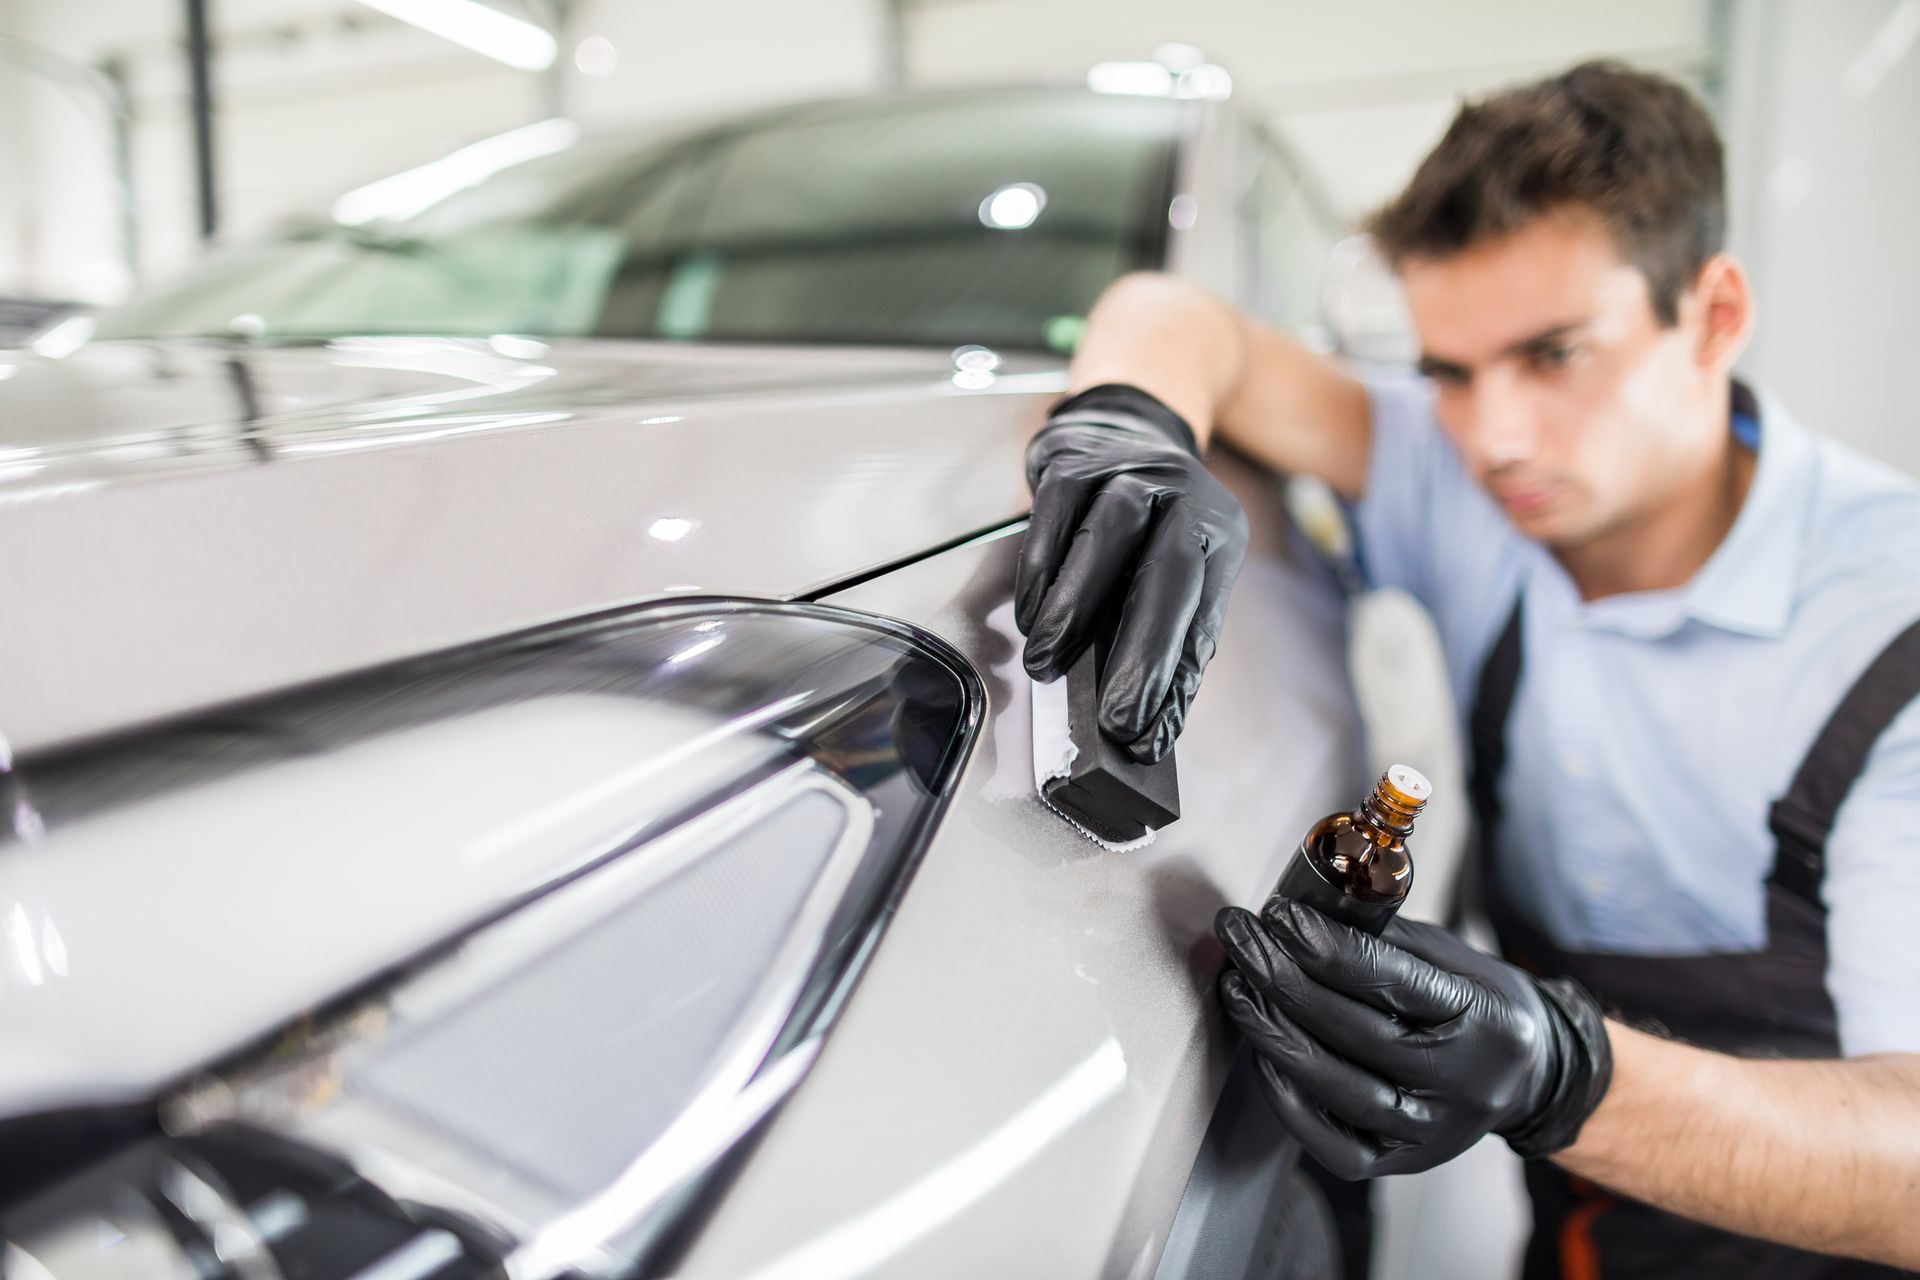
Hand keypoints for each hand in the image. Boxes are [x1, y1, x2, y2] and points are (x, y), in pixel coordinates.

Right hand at [1015, 384, 1248, 762]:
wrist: (1125, 429)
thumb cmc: (1151, 521)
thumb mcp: (1180, 571)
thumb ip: (1171, 639)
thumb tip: (1154, 723)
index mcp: (1215, 534)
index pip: (1199, 615)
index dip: (1172, 680)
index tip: (1144, 734)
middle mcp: (1182, 497)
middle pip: (1165, 575)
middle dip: (1138, 654)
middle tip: (1111, 716)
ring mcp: (1128, 473)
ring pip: (1103, 540)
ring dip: (1071, 611)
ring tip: (1047, 663)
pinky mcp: (1074, 463)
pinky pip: (1052, 517)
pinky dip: (1038, 571)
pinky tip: (1029, 612)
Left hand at [1214, 900, 1612, 1177]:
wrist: (1530, 1078)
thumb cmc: (1481, 1006)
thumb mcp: (1452, 958)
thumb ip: (1384, 940)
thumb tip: (1304, 914)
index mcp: (1482, 1019)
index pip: (1390, 981)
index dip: (1325, 947)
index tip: (1279, 915)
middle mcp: (1461, 1082)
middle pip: (1355, 1030)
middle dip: (1284, 978)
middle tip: (1242, 939)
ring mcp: (1432, 1130)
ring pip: (1339, 1088)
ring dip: (1275, 1034)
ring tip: (1237, 989)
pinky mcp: (1404, 1162)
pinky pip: (1334, 1144)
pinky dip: (1289, 1102)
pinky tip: (1261, 1057)